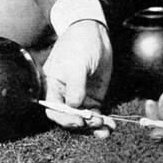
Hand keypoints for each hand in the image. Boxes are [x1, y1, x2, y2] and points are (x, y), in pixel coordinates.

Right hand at [43, 20, 112, 137]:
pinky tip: (110, 125)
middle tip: (96, 123)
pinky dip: (103, 121)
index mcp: (52, 87)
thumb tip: (74, 106)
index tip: (78, 121)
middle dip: (82, 124)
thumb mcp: (76, 64)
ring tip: (107, 129)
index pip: (54, 109)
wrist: (94, 34)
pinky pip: (96, 114)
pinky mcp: (92, 98)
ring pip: (84, 119)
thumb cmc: (78, 45)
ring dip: (94, 126)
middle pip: (69, 118)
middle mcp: (64, 96)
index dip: (64, 118)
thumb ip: (75, 86)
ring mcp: (79, 98)